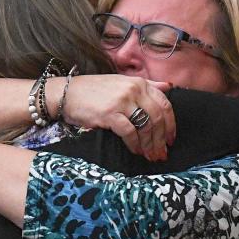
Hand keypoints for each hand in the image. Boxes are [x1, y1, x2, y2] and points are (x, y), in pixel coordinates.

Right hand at [59, 74, 174, 160]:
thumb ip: (147, 85)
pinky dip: (135, 144)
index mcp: (139, 83)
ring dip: (149, 145)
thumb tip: (169, 87)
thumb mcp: (122, 83)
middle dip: (161, 139)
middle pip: (157, 118)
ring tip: (150, 156)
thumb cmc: (94, 91)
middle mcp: (134, 90)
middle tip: (161, 153)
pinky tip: (135, 151)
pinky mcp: (110, 114)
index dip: (171, 124)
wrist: (67, 93)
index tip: (171, 140)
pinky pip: (129, 132)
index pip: (165, 104)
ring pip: (146, 126)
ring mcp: (122, 101)